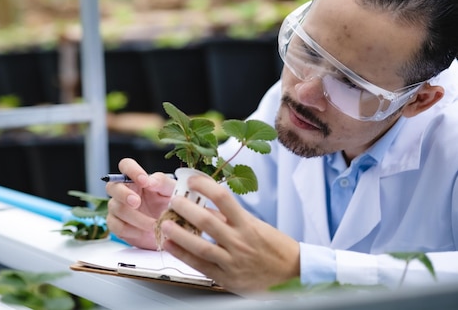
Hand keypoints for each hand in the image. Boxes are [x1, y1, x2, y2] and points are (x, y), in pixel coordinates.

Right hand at [105, 158, 175, 249]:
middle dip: (124, 194)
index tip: (143, 180)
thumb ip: (162, 182)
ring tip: (153, 225)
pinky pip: (116, 227)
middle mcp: (123, 190)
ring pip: (116, 208)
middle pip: (112, 186)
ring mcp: (117, 207)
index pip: (126, 165)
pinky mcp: (117, 225)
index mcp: (136, 178)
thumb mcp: (171, 191)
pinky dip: (132, 231)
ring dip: (135, 217)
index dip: (131, 170)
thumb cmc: (168, 205)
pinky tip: (145, 233)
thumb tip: (150, 181)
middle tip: (137, 202)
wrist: (170, 228)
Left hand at [159, 174, 299, 293]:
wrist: (294, 274)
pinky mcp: (227, 278)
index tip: (191, 180)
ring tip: (164, 223)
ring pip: (200, 245)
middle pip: (206, 220)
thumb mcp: (257, 226)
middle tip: (173, 201)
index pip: (223, 198)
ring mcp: (232, 261)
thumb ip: (231, 218)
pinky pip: (201, 265)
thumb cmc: (276, 248)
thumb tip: (206, 206)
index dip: (204, 186)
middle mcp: (239, 241)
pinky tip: (171, 246)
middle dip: (185, 208)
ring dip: (179, 233)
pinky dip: (183, 255)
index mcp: (248, 224)